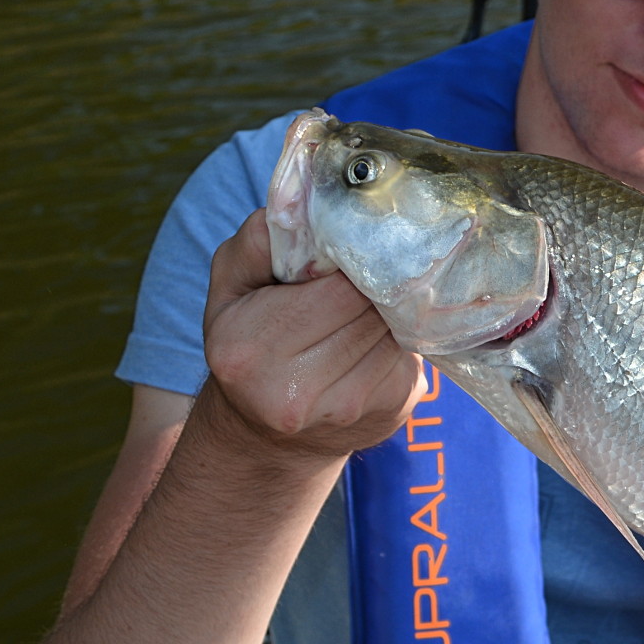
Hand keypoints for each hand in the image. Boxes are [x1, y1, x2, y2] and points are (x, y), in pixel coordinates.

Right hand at [201, 210, 423, 459]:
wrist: (263, 439)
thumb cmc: (247, 343)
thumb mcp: (232, 287)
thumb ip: (259, 242)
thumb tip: (305, 205)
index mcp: (250, 348)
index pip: (338, 289)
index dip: (352, 264)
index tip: (350, 255)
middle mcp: (295, 391)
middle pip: (372, 312)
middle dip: (374, 287)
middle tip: (366, 276)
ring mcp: (346, 411)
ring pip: (397, 333)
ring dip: (390, 313)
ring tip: (367, 308)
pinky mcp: (389, 414)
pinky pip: (411, 356)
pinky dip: (399, 341)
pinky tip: (376, 340)